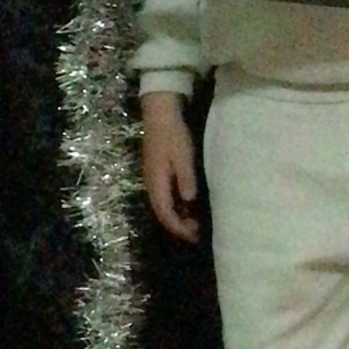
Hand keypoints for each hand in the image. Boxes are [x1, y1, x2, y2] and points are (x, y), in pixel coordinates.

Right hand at [141, 91, 199, 243]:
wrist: (160, 114)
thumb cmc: (173, 135)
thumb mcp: (183, 156)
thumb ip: (185, 178)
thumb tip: (189, 201)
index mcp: (156, 182)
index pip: (165, 213)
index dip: (179, 227)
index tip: (194, 235)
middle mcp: (151, 184)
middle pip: (161, 213)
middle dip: (178, 226)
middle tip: (197, 232)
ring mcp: (152, 178)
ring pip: (162, 205)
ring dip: (177, 216)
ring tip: (194, 222)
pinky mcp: (156, 172)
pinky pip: (164, 196)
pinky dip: (175, 206)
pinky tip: (187, 203)